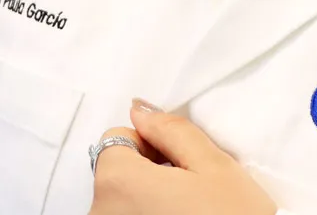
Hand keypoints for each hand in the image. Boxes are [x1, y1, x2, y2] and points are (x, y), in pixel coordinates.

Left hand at [88, 101, 276, 214]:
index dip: (152, 143)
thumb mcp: (214, 165)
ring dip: (148, 197)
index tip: (178, 160)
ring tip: (187, 210)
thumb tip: (143, 112)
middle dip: (149, 171)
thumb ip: (172, 130)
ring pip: (122, 198)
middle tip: (189, 188)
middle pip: (117, 170)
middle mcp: (102, 211)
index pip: (117, 137)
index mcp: (118, 182)